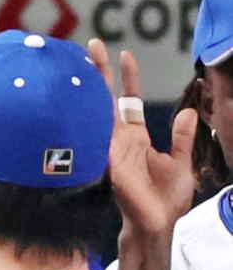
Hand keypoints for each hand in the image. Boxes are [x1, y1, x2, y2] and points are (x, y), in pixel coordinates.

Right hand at [87, 38, 195, 239]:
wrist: (156, 223)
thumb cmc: (166, 200)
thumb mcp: (181, 161)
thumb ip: (181, 137)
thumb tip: (187, 112)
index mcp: (136, 138)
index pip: (129, 101)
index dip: (128, 78)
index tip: (125, 55)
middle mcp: (119, 140)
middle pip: (105, 99)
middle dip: (99, 72)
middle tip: (91, 46)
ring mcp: (110, 149)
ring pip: (96, 111)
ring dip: (89, 87)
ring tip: (81, 62)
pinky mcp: (108, 159)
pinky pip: (97, 132)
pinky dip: (89, 114)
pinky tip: (81, 95)